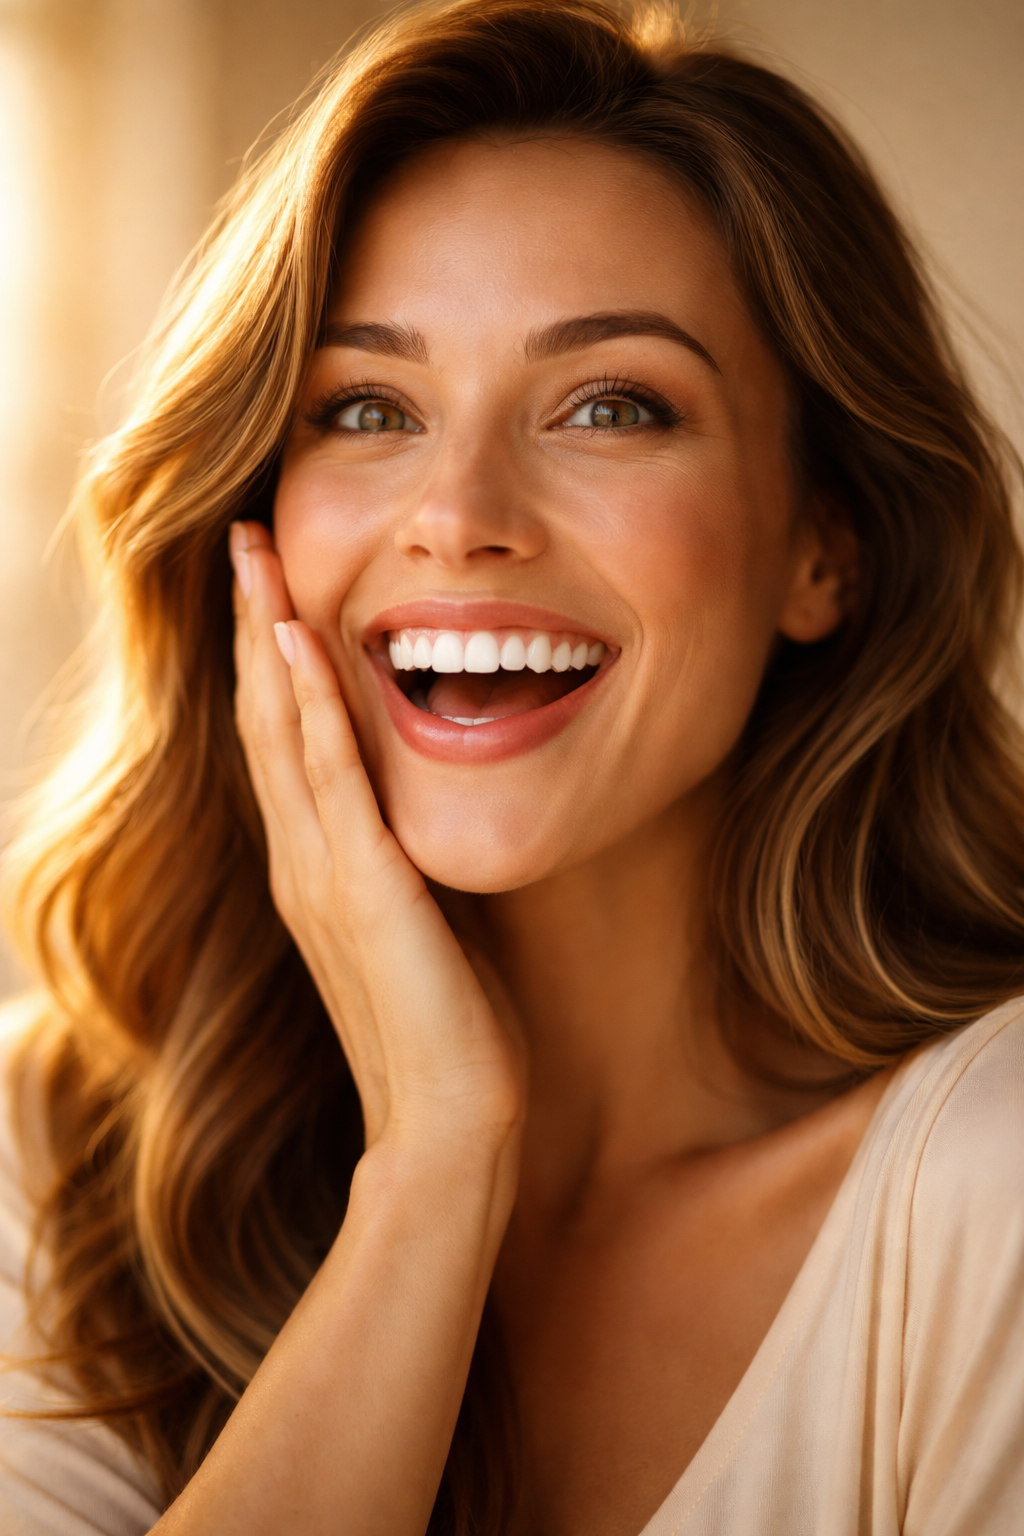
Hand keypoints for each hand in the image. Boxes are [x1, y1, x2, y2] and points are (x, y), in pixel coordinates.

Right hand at [229, 521, 524, 1153]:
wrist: (448, 1121)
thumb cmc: (447, 1027)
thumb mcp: (423, 919)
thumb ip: (406, 857)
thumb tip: (426, 801)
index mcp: (316, 866)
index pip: (281, 740)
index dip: (267, 658)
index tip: (268, 584)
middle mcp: (301, 860)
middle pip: (263, 717)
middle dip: (251, 622)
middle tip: (243, 536)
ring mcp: (320, 873)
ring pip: (280, 729)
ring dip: (266, 636)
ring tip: (254, 554)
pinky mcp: (360, 888)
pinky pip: (330, 775)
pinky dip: (308, 702)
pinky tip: (296, 639)